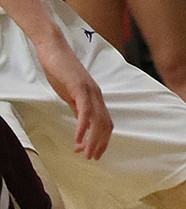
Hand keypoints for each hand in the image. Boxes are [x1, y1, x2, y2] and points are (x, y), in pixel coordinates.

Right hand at [33, 28, 111, 159]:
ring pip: (97, 120)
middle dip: (99, 144)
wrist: (54, 50)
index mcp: (95, 96)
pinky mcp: (79, 87)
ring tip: (84, 154)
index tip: (94, 153)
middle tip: (90, 158)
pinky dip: (82, 127)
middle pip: (105, 124)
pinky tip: (77, 139)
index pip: (106, 121)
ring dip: (92, 140)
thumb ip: (78, 108)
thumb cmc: (61, 71)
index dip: (102, 140)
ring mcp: (89, 90)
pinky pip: (84, 110)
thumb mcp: (71, 94)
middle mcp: (96, 94)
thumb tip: (81, 125)